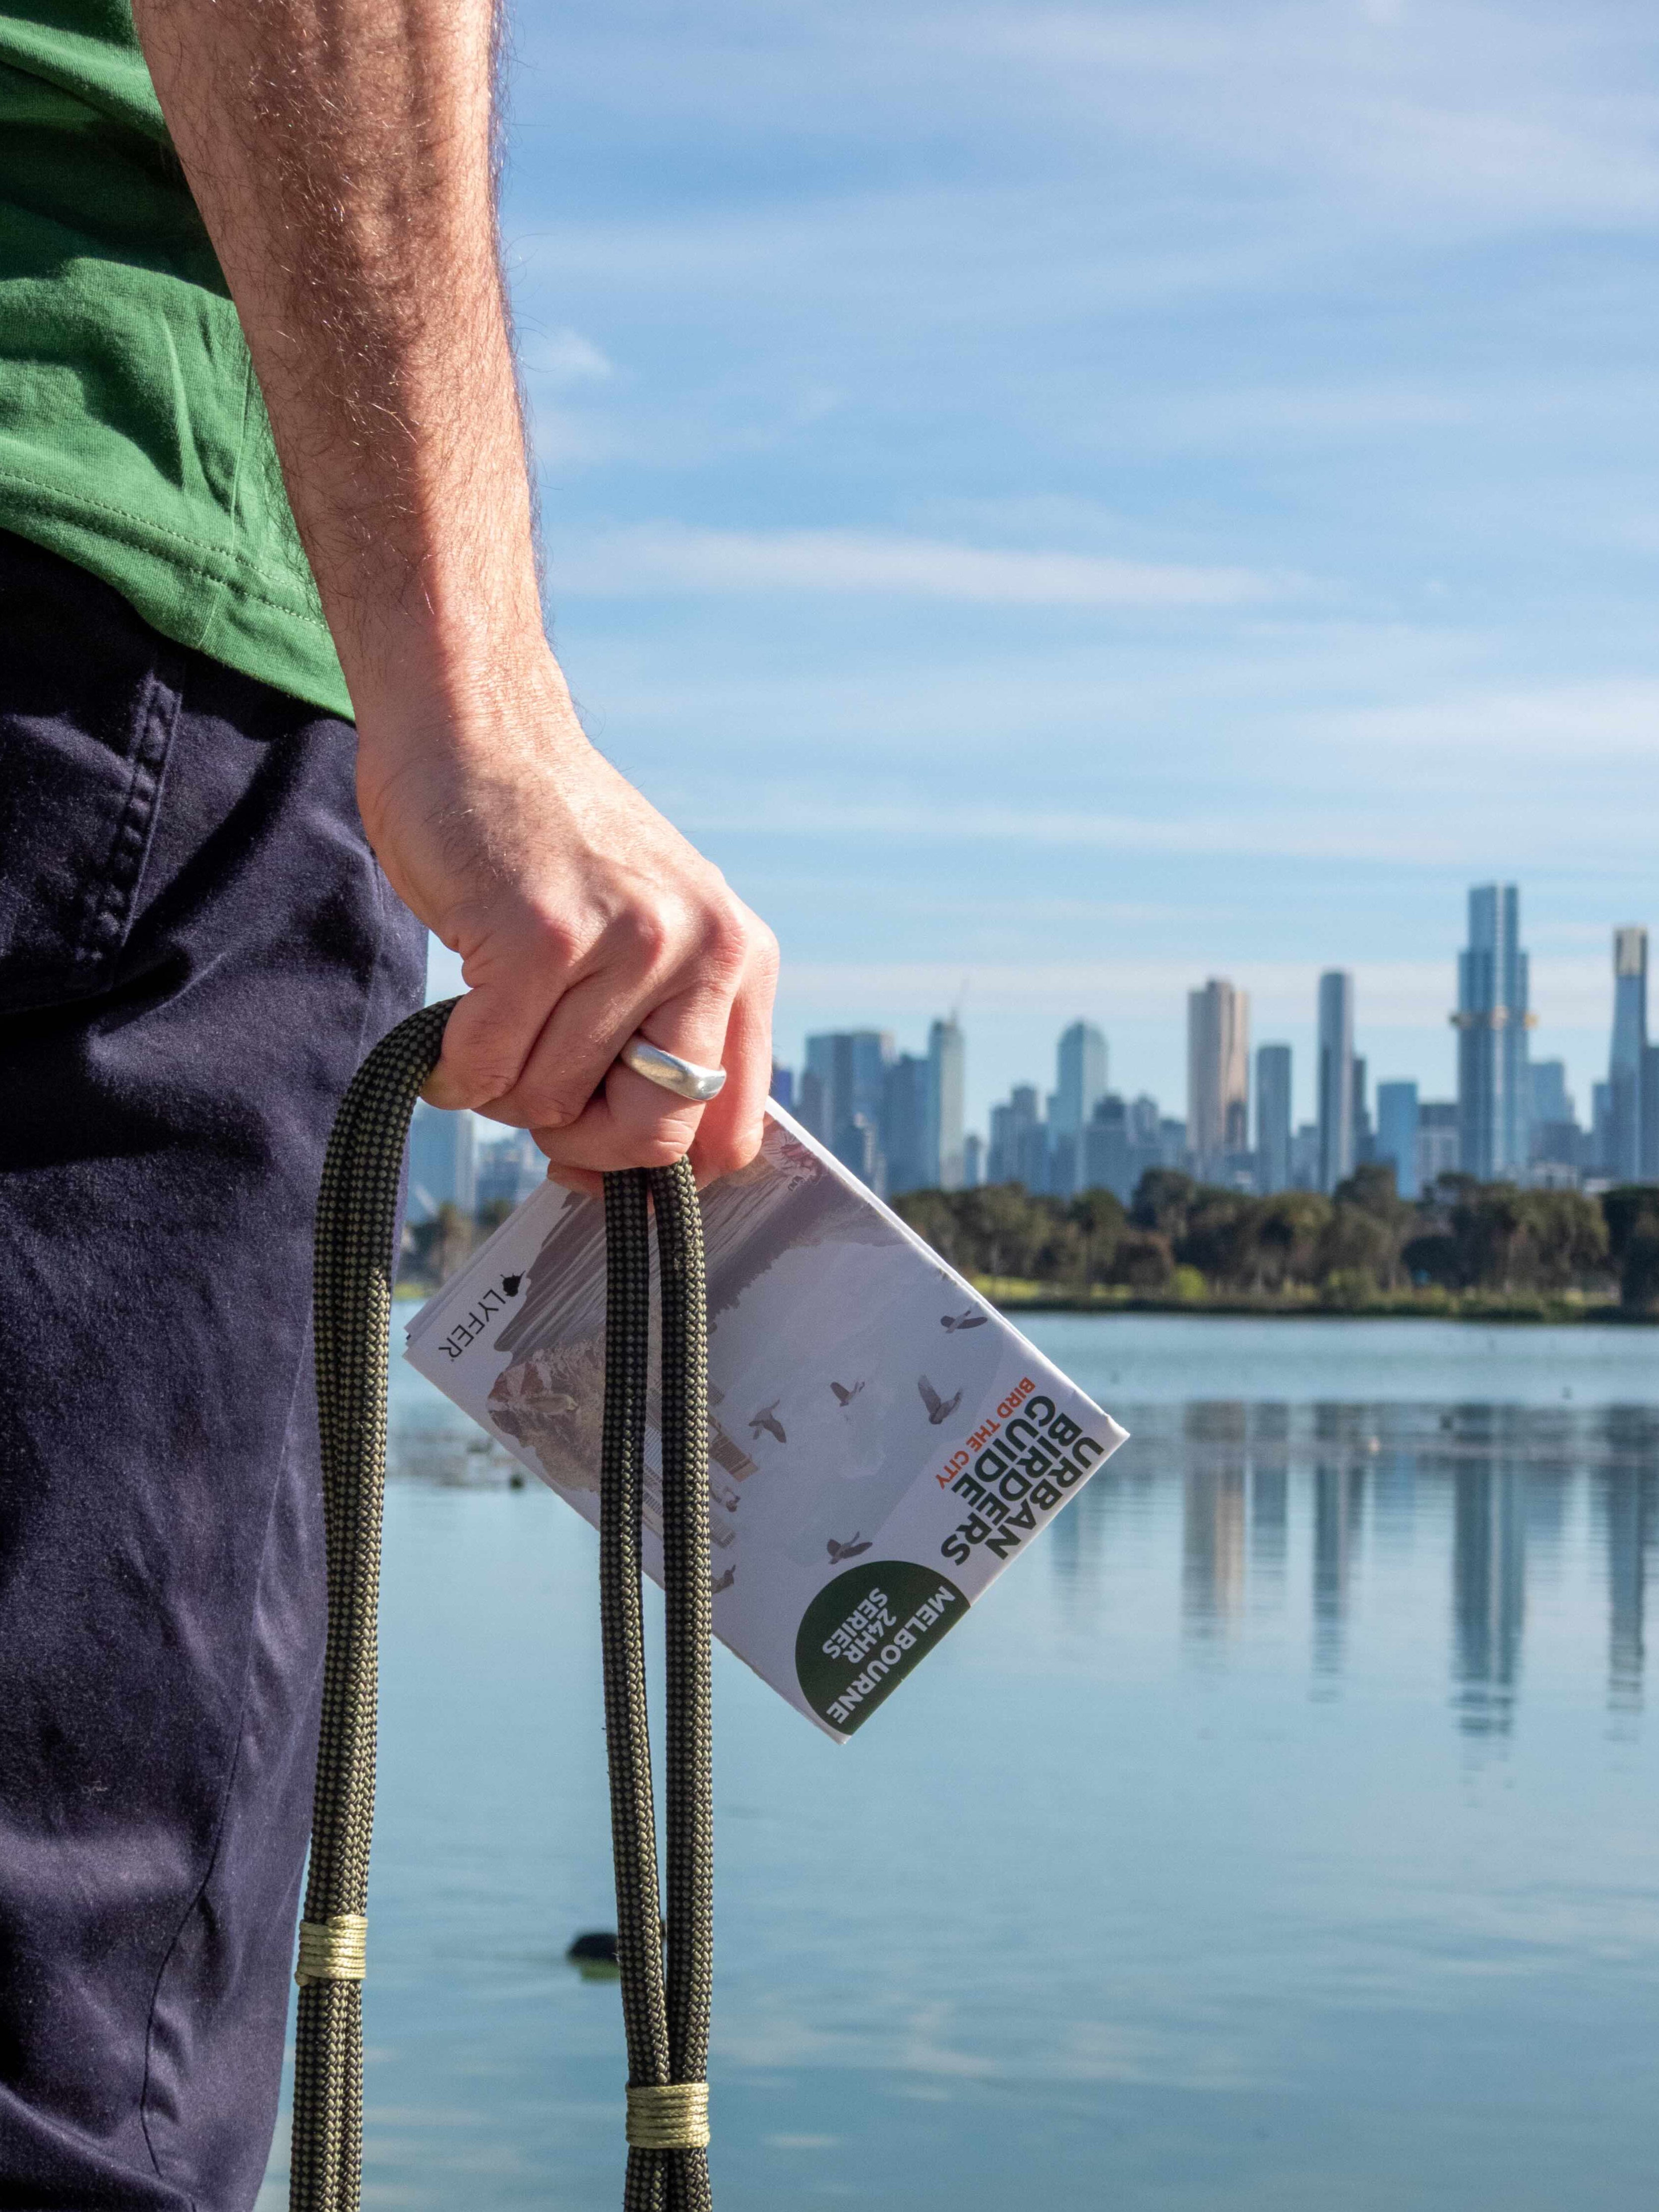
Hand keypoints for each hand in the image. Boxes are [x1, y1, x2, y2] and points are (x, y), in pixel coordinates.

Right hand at [354, 644, 777, 1192]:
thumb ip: (661, 1035)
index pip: (732, 1130)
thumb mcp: (647, 931)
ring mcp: (627, 939)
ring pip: (552, 1103)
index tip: (595, 1156)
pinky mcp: (542, 936)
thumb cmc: (547, 849)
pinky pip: (489, 1069)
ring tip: (491, 1017)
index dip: (655, 1170)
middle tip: (532, 1088)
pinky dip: (455, 1067)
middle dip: (577, 1139)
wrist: (477, 731)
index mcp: (739, 958)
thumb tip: (633, 1180)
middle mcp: (702, 948)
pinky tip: (452, 1025)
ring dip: (499, 1086)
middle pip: (651, 1136)